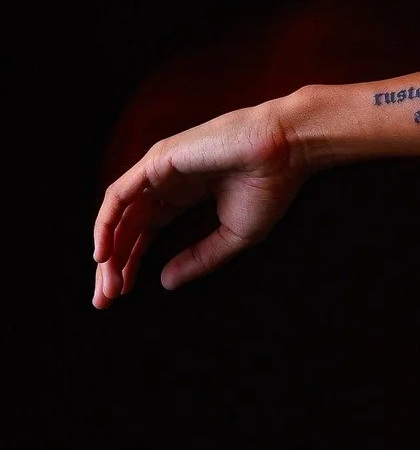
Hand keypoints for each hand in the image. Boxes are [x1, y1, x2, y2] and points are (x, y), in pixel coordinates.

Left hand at [92, 98, 312, 307]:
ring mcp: (157, 172)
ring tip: (109, 284)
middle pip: (127, 228)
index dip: (131, 263)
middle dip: (114, 264)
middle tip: (107, 299)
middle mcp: (163, 185)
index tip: (122, 294)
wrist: (286, 150)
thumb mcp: (234, 236)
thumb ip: (199, 258)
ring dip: (109, 251)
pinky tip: (104, 253)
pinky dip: (106, 224)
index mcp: (182, 198)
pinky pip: (119, 196)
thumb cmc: (269, 188)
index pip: (145, 234)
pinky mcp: (156, 161)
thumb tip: (164, 282)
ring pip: (118, 215)